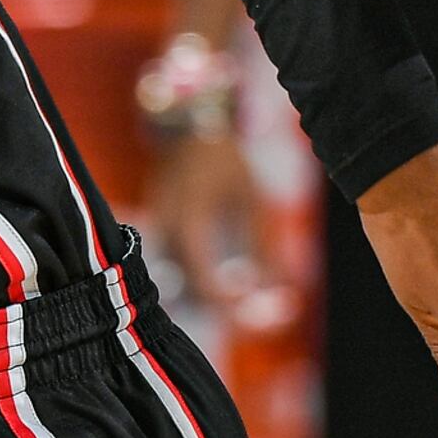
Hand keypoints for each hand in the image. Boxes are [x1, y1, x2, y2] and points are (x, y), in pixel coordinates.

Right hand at [152, 132, 275, 312]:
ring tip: (232, 292)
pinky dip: (190, 275)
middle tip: (244, 307)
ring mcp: (156, 228)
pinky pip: (170, 263)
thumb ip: (265, 245)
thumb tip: (281, 286)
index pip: (201, 278)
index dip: (224, 300)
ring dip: (200, 291)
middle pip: (184, 285)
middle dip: (214, 303)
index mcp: (189, 221)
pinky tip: (214, 275)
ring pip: (174, 278)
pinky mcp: (156, 227)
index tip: (248, 303)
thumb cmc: (225, 162)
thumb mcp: (253, 200)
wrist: (188, 130)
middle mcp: (166, 229)